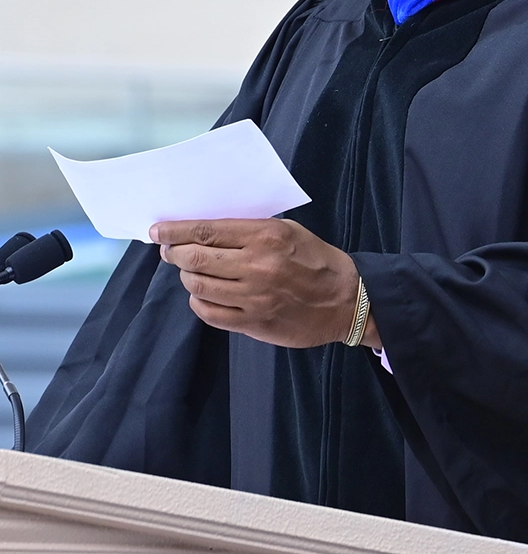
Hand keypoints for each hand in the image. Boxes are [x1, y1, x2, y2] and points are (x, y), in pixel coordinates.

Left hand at [150, 218, 380, 348]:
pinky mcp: (253, 323)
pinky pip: (210, 313)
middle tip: (168, 251)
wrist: (345, 300)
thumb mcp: (288, 231)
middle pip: (196, 258)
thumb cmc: (315, 259)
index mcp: (267, 236)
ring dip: (187, 277)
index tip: (158, 230)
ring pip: (198, 286)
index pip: (208, 231)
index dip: (176, 231)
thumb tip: (206, 231)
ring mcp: (254, 297)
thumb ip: (250, 230)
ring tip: (190, 271)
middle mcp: (257, 265)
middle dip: (174, 253)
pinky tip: (204, 293)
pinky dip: (199, 301)